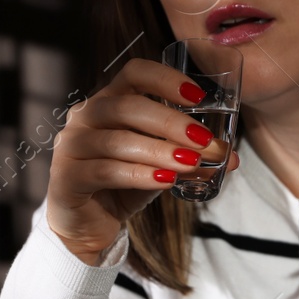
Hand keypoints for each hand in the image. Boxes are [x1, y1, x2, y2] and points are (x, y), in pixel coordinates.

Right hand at [46, 58, 238, 263]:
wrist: (88, 226)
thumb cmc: (123, 185)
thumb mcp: (162, 167)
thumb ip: (190, 157)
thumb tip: (231, 157)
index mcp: (109, 101)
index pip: (134, 72)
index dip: (166, 79)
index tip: (198, 97)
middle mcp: (85, 116)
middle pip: (128, 106)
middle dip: (171, 123)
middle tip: (205, 140)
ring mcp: (72, 145)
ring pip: (119, 140)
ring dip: (160, 151)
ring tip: (191, 163)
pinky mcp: (67, 177)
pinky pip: (106, 171)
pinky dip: (140, 175)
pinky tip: (166, 181)